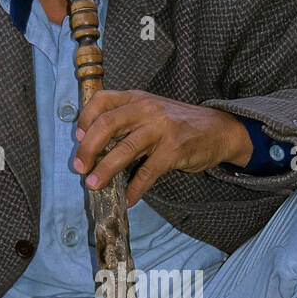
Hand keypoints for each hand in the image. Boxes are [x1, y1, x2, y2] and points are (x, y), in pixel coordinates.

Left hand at [73, 91, 253, 205]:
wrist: (218, 129)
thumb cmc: (179, 123)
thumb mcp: (151, 111)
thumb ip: (126, 120)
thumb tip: (93, 144)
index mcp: (137, 98)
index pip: (101, 101)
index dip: (84, 120)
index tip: (78, 138)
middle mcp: (147, 108)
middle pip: (107, 125)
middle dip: (88, 149)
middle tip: (79, 168)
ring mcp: (161, 128)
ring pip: (125, 149)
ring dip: (105, 170)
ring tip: (93, 185)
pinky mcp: (174, 149)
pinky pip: (148, 172)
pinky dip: (135, 188)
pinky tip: (128, 198)